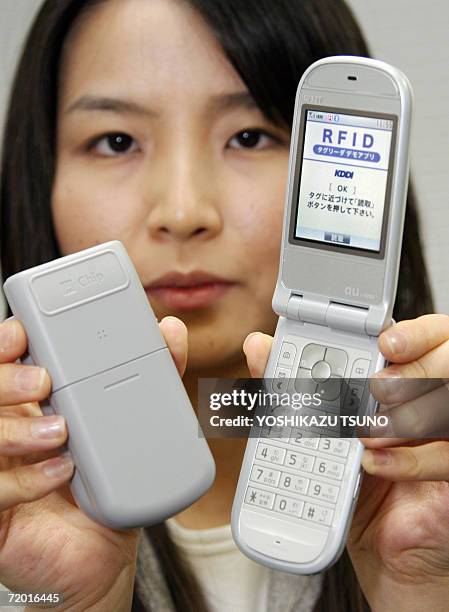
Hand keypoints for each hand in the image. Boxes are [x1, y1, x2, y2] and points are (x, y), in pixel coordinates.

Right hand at [0, 316, 187, 610]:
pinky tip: (60, 472)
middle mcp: (7, 432)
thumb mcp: (133, 420)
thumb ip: (153, 372)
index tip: (22, 332)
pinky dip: (26, 479)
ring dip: (17, 429)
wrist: (104, 554)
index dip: (4, 342)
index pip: (3, 362)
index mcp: (30, 404)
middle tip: (44, 382)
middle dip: (6, 379)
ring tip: (59, 431)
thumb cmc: (110, 482)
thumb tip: (170, 329)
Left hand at [243, 318, 448, 611]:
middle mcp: (430, 403)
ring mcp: (446, 439)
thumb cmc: (350, 483)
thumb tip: (257, 346)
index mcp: (401, 380)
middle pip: (445, 361)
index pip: (420, 338)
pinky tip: (374, 466)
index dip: (411, 333)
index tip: (383, 341)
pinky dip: (407, 461)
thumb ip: (287, 385)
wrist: (378, 550)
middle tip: (376, 388)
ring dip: (402, 417)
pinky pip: (446, 456)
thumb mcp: (314, 432)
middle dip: (411, 371)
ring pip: (446, 405)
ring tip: (364, 434)